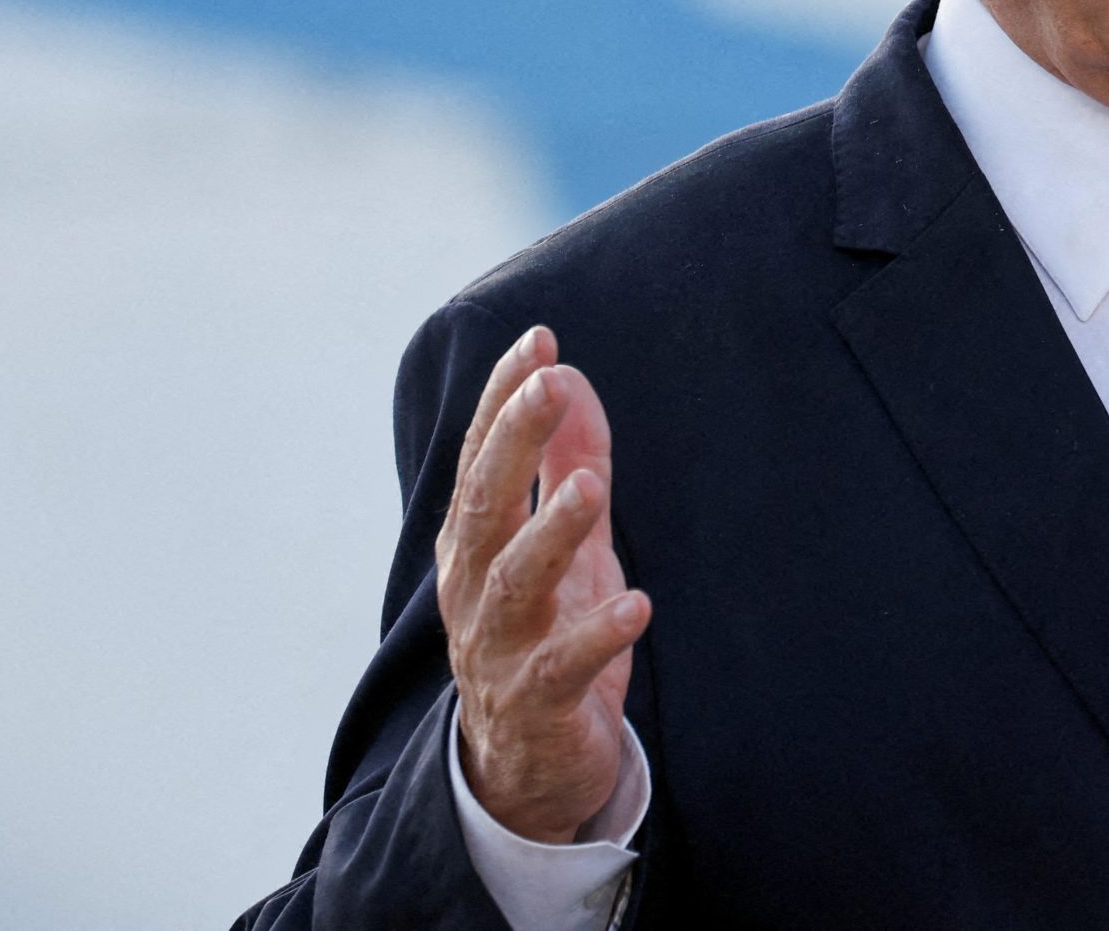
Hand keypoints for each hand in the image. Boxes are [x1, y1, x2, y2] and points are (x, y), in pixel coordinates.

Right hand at [435, 326, 651, 843]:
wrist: (524, 768)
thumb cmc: (544, 636)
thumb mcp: (565, 543)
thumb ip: (568, 464)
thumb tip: (571, 375)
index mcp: (476, 543)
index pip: (481, 458)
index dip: (504, 399)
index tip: (539, 339)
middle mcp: (473, 589)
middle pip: (484, 507)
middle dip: (513, 443)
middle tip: (549, 383)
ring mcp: (498, 649)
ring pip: (513, 584)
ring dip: (550, 532)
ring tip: (589, 488)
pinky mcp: (536, 703)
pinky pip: (561, 667)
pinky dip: (596, 635)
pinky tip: (635, 604)